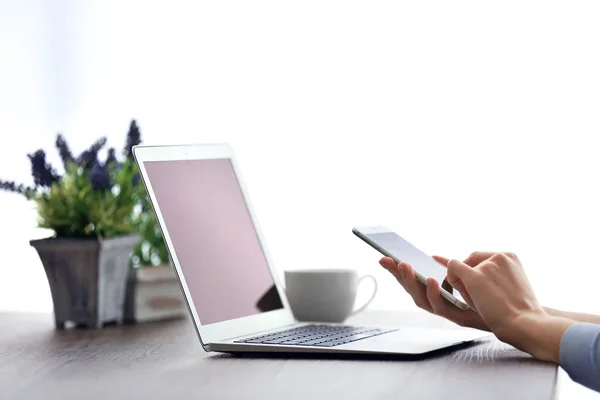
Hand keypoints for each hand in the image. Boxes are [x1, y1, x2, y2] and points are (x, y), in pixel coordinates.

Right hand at [379, 255, 489, 331]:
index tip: (383, 258)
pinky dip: (434, 294)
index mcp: (442, 295)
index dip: (397, 271)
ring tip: (404, 267)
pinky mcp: (460, 318)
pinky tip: (433, 280)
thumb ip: (453, 268)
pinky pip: (442, 307)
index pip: (414, 282)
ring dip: (411, 282)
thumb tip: (436, 257)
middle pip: (413, 291)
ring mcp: (450, 313)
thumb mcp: (472, 277)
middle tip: (388, 261)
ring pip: (422, 300)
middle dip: (398, 275)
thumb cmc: (497, 300)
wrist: (521, 322)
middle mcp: (442, 305)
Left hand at [446, 252, 574, 361]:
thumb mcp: (508, 286)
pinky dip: (452, 278)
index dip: (478, 270)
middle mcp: (499, 257)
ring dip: (463, 281)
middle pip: (472, 260)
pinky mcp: (475, 277)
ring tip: (479, 300)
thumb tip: (465, 264)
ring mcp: (487, 266)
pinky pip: (453, 267)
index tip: (479, 283)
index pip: (485, 258)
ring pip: (462, 266)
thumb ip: (492, 274)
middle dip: (469, 274)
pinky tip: (459, 290)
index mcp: (510, 257)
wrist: (524, 324)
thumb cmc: (518, 311)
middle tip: (480, 295)